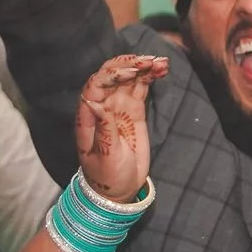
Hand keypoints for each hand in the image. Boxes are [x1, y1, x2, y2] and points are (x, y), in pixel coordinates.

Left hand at [75, 53, 167, 202]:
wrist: (120, 189)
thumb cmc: (107, 177)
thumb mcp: (106, 157)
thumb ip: (104, 129)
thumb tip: (94, 102)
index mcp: (89, 116)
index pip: (96, 86)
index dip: (112, 74)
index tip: (132, 72)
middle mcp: (102, 105)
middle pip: (112, 75)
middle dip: (130, 64)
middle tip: (149, 61)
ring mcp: (119, 106)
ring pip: (129, 78)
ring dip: (143, 67)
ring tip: (161, 62)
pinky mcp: (134, 110)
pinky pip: (141, 87)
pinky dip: (150, 76)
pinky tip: (162, 68)